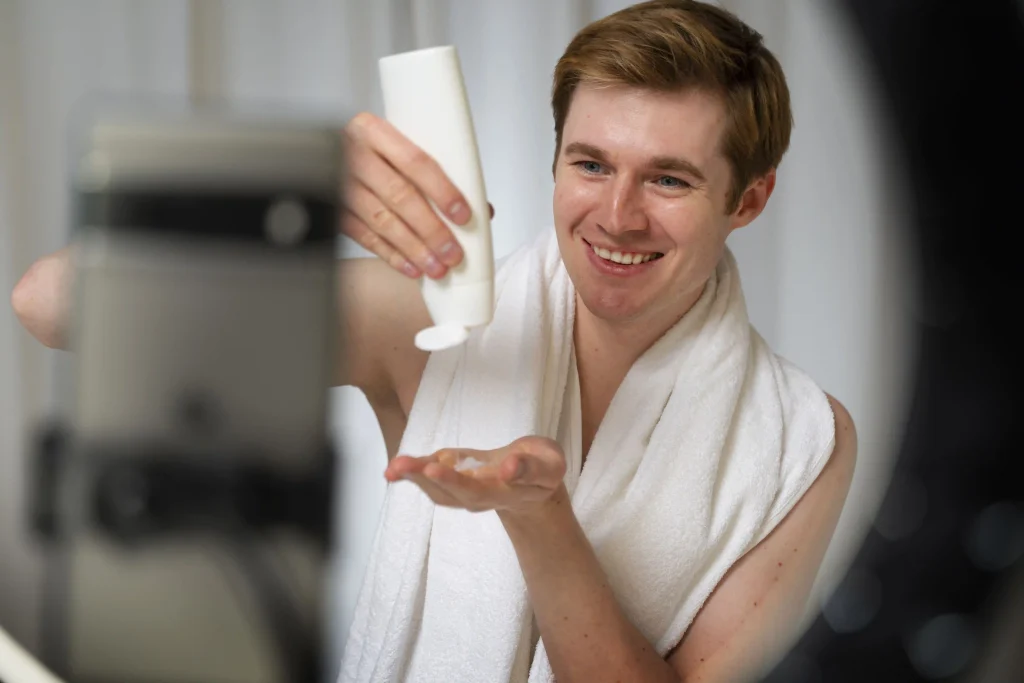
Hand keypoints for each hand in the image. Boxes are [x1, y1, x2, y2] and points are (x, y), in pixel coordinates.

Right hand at [342, 112, 494, 279]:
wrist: (334, 153)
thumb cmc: (377, 151)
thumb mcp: (402, 147)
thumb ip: (439, 174)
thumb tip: (482, 210)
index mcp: (373, 130)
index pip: (415, 161)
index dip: (442, 191)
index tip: (463, 215)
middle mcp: (354, 154)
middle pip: (399, 195)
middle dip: (431, 230)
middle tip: (452, 253)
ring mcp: (339, 183)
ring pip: (382, 221)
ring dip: (414, 249)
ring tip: (436, 267)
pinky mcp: (333, 209)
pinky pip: (364, 236)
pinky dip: (391, 255)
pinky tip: (411, 267)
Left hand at [384, 436, 566, 514]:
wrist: (531, 484)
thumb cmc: (543, 468)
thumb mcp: (550, 463)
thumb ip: (532, 467)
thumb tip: (508, 467)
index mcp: (507, 491)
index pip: (484, 489)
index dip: (461, 480)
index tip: (436, 468)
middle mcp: (483, 496)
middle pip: (455, 494)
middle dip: (433, 480)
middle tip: (411, 467)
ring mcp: (466, 491)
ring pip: (439, 491)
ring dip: (416, 479)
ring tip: (395, 468)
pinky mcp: (454, 480)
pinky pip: (431, 481)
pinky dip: (412, 475)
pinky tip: (394, 469)